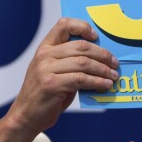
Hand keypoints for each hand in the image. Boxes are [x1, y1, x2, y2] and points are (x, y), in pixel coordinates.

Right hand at [0, 18, 118, 141]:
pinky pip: (81, 79)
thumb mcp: (54, 72)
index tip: (96, 36)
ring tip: (113, 76)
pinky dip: (97, 82)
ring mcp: (46, 69)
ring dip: (103, 70)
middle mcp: (44, 55)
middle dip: (102, 54)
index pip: (63, 25)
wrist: (26, 116)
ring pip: (83, 63)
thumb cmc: (45, 95)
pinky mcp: (52, 84)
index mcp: (44, 48)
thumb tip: (99, 59)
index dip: (82, 27)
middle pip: (80, 47)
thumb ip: (70, 62)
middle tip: (115, 63)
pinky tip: (105, 85)